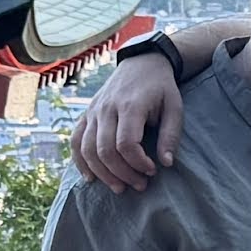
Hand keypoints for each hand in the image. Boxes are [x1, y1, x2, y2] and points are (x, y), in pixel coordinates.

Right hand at [71, 53, 184, 190]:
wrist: (141, 62)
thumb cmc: (160, 88)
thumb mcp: (174, 107)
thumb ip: (170, 135)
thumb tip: (166, 163)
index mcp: (130, 105)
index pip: (126, 144)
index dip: (138, 163)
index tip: (153, 171)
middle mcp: (107, 109)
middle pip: (105, 150)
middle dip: (122, 174)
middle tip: (140, 185)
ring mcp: (93, 111)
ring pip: (87, 149)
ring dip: (102, 174)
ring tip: (120, 187)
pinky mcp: (86, 114)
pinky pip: (75, 141)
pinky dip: (80, 161)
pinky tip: (91, 178)